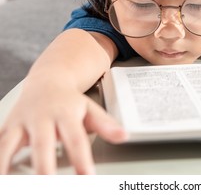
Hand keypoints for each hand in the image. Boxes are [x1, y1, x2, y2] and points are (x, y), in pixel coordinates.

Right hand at [0, 79, 126, 173]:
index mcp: (66, 113)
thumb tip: (124, 136)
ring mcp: (22, 122)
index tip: (86, 177)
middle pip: (42, 144)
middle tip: (49, 186)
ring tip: (9, 185)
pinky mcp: (7, 127)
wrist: (47, 80)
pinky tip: (1, 175)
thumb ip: (106, 125)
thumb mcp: (90, 109)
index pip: (76, 139)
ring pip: (10, 144)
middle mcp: (42, 117)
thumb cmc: (70, 101)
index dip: (81, 159)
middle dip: (44, 168)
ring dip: (7, 164)